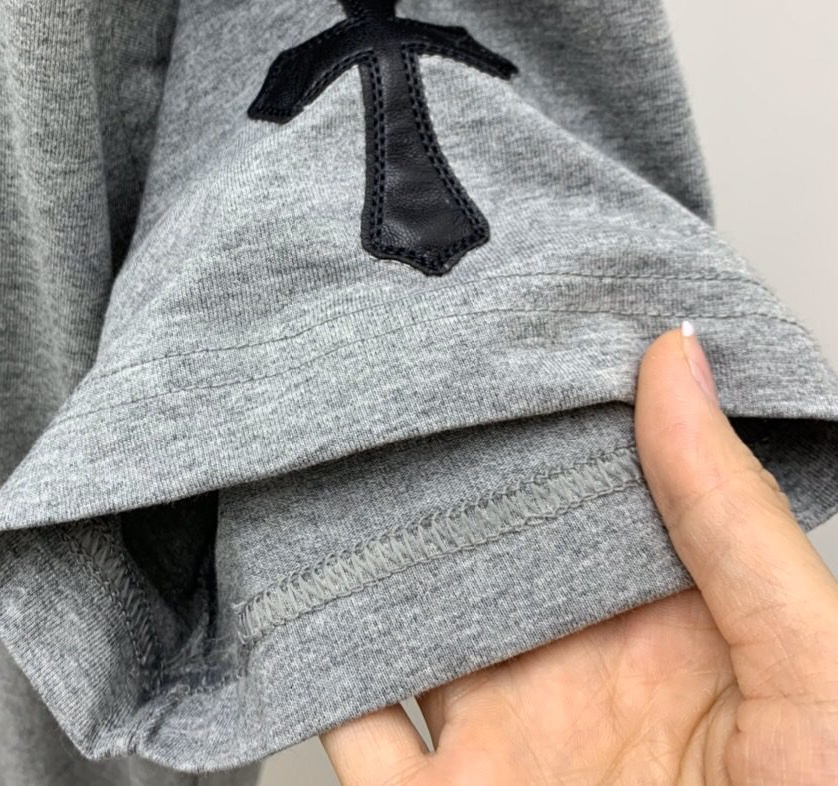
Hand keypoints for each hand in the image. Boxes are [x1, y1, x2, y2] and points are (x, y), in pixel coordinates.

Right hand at [320, 322, 837, 784]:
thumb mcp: (812, 664)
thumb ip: (729, 511)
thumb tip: (676, 353)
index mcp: (666, 619)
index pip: (589, 488)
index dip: (543, 415)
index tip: (487, 334)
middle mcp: (573, 667)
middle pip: (485, 547)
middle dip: (438, 474)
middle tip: (382, 380)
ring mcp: (502, 741)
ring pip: (409, 622)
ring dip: (364, 558)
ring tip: (320, 464)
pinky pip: (353, 730)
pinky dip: (314, 669)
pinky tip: (289, 599)